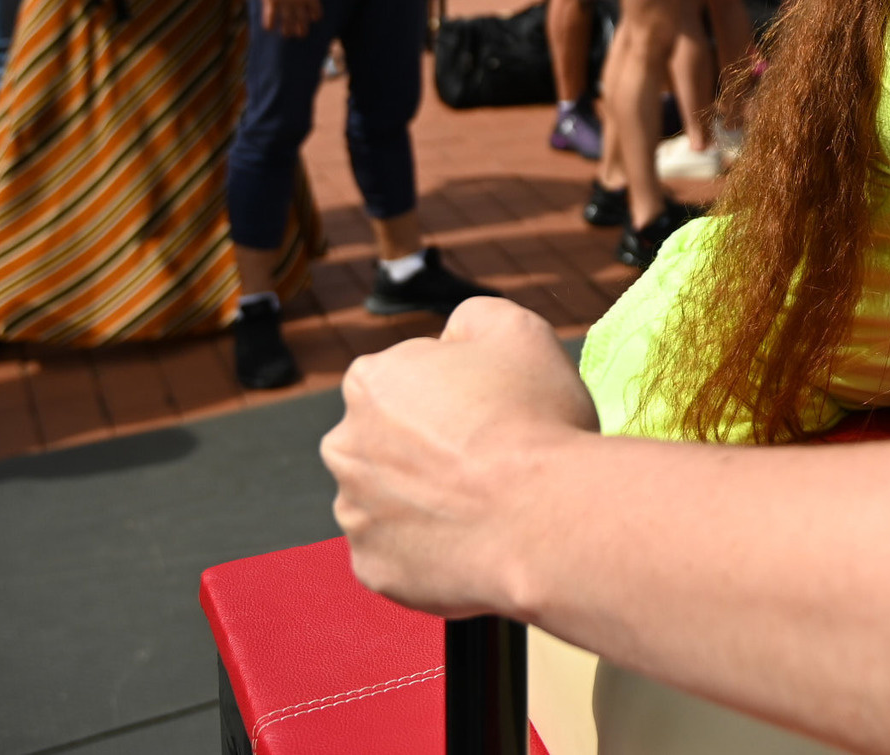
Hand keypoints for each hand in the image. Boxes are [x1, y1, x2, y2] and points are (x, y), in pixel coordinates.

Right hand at [255, 0, 323, 36]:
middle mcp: (298, 0)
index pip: (315, 10)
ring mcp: (285, 1)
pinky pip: (271, 15)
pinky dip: (270, 23)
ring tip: (287, 34)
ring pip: (287, 20)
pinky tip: (269, 28)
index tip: (313, 19)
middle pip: (302, 19)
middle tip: (301, 34)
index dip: (315, 16)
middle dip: (302, 29)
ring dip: (287, 30)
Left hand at [325, 299, 596, 618]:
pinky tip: (472, 541)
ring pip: (389, 500)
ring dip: (425, 499)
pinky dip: (430, 550)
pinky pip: (400, 555)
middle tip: (488, 458)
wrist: (545, 520)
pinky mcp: (372, 570)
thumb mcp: (518, 329)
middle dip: (427, 446)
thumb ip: (472, 320)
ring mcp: (354, 515)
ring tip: (485, 504)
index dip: (457, 391)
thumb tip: (453, 338)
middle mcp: (344, 447)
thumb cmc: (534, 420)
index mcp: (370, 382)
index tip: (492, 410)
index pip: (406, 377)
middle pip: (388, 440)